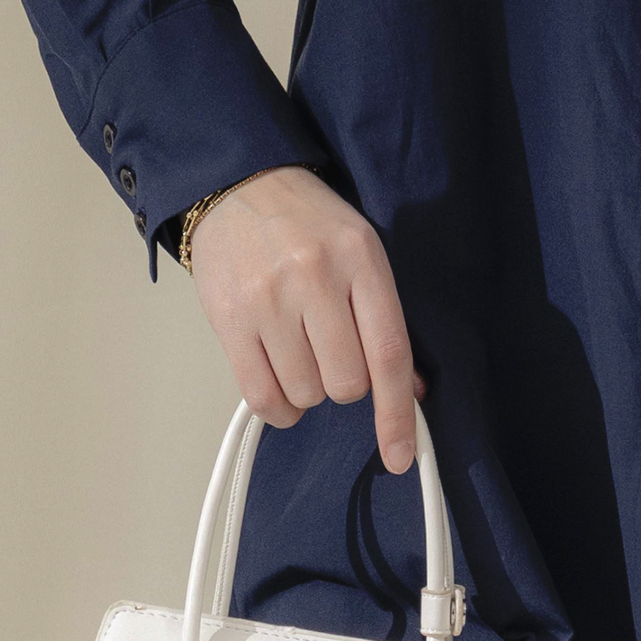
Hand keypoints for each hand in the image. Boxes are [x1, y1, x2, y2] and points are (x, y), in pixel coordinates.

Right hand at [187, 165, 425, 473]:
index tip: (400, 455)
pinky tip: (281, 379)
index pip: (388, 351)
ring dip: (309, 388)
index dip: (396, 413)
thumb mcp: (361, 250)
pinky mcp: (230, 320)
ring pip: (305, 393)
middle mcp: (315, 278)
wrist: (240, 185)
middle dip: (345, 382)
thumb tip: (410, 393)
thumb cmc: (309, 223)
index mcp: (361, 258)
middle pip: (345, 383)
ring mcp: (269, 300)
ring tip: (301, 349)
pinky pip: (261, 396)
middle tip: (333, 349)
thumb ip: (384, 317)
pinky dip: (279, 406)